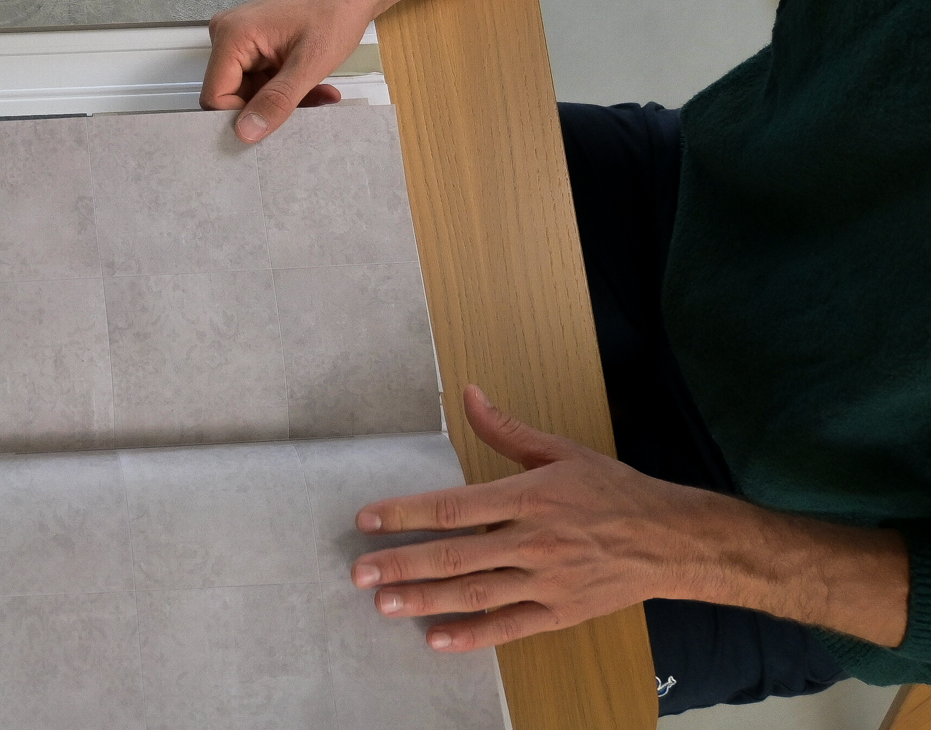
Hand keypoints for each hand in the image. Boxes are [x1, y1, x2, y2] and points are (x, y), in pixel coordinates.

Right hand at [201, 0, 380, 142]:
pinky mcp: (253, 44)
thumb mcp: (309, 64)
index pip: (215, 96)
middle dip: (267, 108)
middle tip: (306, 108)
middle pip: (231, 95)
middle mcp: (227, 35)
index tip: (272, 125)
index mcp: (232, 35)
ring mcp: (239, 39)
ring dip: (281, 99)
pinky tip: (311, 85)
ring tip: (317, 93)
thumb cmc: (336, 11)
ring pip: (248, 91)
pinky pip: (259, 79)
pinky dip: (284, 88)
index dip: (240, 117)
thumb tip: (246, 132)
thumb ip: (277, 101)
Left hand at [349, 385, 728, 653]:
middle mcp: (534, 541)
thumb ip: (506, 429)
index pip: (454, 506)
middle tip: (359, 572)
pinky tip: (437, 638)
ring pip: (475, 593)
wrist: (672, 540)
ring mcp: (547, 580)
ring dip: (426, 600)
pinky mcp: (560, 611)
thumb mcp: (560, 451)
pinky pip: (510, 626)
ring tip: (383, 604)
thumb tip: (467, 393)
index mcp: (529, 497)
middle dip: (402, 563)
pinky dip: (472, 635)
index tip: (367, 520)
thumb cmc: (613, 491)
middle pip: (455, 555)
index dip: (406, 513)